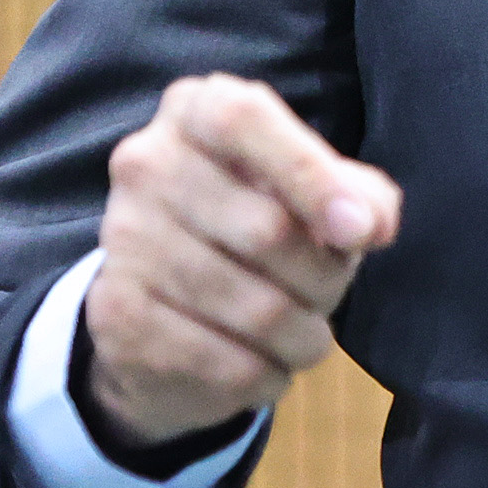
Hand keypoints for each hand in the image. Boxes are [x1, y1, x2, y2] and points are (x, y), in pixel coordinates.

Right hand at [81, 74, 401, 450]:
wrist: (163, 308)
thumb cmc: (257, 230)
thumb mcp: (313, 196)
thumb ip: (358, 196)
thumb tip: (369, 224)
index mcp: (195, 111)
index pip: (244, 120)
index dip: (310, 176)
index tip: (360, 233)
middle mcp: (146, 163)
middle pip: (266, 229)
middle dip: (325, 279)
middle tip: (328, 294)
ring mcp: (125, 239)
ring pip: (254, 309)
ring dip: (303, 338)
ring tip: (303, 336)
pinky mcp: (117, 314)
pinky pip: (227, 363)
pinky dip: (268, 376)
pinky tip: (265, 366)